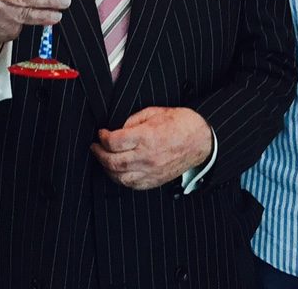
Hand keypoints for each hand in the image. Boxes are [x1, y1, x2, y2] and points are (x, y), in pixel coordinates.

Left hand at [91, 107, 212, 190]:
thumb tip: (118, 128)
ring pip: (119, 177)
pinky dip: (120, 179)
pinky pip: (132, 185)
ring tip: (104, 159)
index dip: (103, 137)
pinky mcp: (155, 180)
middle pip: (112, 161)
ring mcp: (151, 171)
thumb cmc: (182, 124)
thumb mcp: (156, 112)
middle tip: (96, 147)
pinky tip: (118, 171)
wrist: (202, 141)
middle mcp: (147, 157)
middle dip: (99, 153)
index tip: (102, 133)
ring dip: (107, 168)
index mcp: (147, 137)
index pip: (114, 142)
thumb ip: (134, 120)